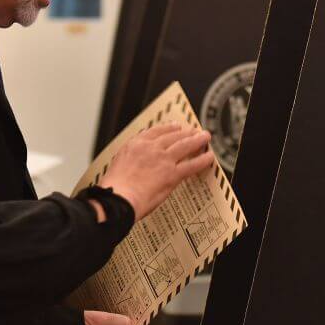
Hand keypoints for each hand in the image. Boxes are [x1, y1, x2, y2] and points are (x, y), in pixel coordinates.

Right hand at [99, 124, 213, 218]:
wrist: (118, 198)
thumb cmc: (114, 187)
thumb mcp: (117, 164)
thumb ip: (130, 160)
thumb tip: (135, 164)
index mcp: (135, 144)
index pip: (155, 131)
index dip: (168, 128)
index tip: (175, 127)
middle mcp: (150, 148)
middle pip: (173, 135)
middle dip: (186, 132)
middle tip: (194, 130)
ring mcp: (163, 160)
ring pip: (184, 145)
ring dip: (197, 140)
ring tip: (204, 137)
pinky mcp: (172, 174)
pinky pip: (192, 164)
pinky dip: (202, 160)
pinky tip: (209, 157)